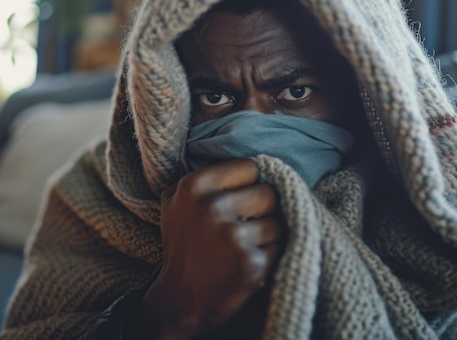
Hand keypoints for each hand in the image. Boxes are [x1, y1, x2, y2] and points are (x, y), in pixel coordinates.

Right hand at [130, 158, 282, 339]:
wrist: (180, 299)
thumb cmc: (183, 245)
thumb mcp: (175, 202)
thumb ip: (203, 177)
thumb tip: (246, 157)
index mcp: (194, 186)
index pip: (250, 166)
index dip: (250, 184)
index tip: (241, 199)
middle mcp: (212, 207)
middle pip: (269, 192)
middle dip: (263, 209)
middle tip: (246, 225)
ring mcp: (232, 236)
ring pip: (279, 220)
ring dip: (268, 234)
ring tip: (246, 245)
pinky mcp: (251, 262)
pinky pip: (280, 245)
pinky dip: (271, 254)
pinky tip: (249, 262)